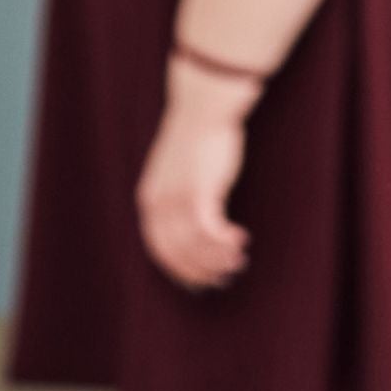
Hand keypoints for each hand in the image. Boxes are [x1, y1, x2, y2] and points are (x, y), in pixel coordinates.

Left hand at [136, 58, 257, 290]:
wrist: (203, 109)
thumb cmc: (197, 139)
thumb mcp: (178, 173)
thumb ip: (179, 199)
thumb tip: (194, 225)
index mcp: (149, 201)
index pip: (159, 250)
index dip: (181, 271)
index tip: (201, 282)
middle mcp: (158, 204)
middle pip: (177, 254)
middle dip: (202, 272)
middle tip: (225, 277)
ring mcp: (177, 199)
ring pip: (195, 247)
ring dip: (218, 260)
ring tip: (238, 261)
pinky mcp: (199, 192)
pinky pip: (210, 232)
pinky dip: (225, 242)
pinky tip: (241, 239)